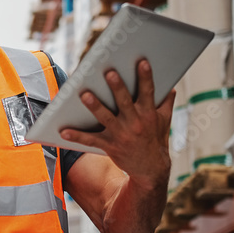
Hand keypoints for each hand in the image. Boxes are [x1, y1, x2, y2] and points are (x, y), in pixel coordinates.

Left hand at [61, 60, 173, 180]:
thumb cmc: (156, 140)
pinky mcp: (110, 146)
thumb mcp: (165, 121)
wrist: (151, 170)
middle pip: (124, 102)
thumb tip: (171, 87)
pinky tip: (63, 131)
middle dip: (117, 87)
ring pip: (106, 118)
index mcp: (148, 113)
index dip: (146, 77)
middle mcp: (135, 123)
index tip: (142, 62)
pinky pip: (91, 140)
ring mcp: (121, 134)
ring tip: (84, 95)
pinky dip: (77, 136)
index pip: (148, 92)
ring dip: (95, 106)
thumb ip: (166, 103)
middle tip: (109, 73)